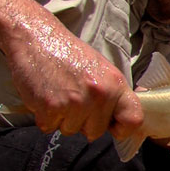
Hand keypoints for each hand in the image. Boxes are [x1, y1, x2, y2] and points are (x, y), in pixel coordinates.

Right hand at [4, 20, 142, 141]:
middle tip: (73, 100)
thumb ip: (114, 94)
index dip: (123, 129)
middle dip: (83, 122)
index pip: (134, 119)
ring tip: (59, 94)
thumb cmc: (68, 54)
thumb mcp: (102, 69)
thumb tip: (122, 119)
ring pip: (71, 130)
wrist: (36, 38)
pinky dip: (45, 117)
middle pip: (96, 132)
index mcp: (116, 84)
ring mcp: (75, 102)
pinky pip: (50, 127)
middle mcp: (99, 94)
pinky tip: (46, 97)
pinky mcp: (51, 107)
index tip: (113, 126)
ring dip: (63, 119)